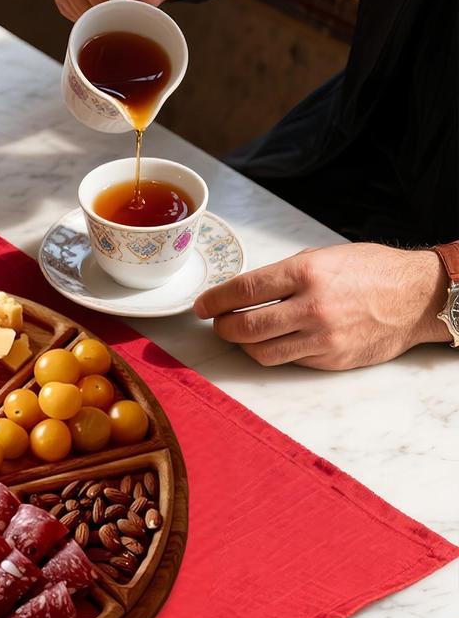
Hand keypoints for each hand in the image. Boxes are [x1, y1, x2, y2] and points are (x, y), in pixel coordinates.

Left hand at [193, 244, 450, 370]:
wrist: (417, 297)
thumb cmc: (369, 271)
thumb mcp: (322, 257)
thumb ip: (282, 275)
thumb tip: (243, 292)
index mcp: (305, 273)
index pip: (244, 290)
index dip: (214, 300)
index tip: (201, 306)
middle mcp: (312, 307)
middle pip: (245, 327)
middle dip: (222, 326)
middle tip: (218, 322)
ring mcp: (323, 338)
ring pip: (262, 352)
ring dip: (243, 344)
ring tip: (241, 333)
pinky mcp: (332, 360)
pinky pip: (289, 361)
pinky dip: (275, 352)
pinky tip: (275, 340)